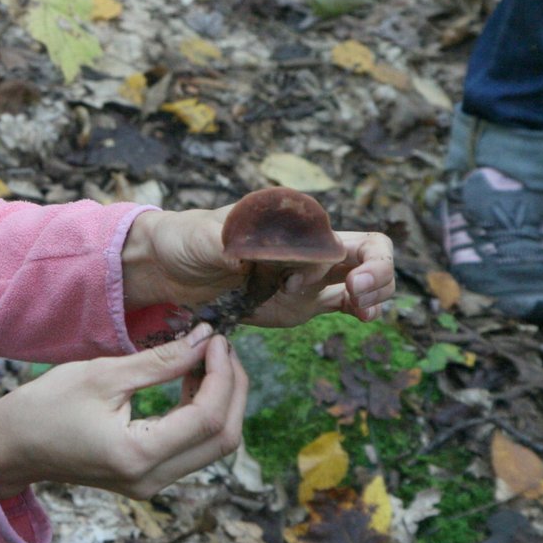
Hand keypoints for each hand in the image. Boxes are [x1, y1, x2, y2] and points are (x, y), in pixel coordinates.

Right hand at [0, 324, 246, 499]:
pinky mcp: (148, 477)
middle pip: (223, 439)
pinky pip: (193, 448)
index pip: (207, 418)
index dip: (221, 375)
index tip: (215, 339)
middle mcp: (152, 479)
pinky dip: (202, 414)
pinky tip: (190, 382)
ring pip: (214, 446)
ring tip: (206, 359)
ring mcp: (152, 484)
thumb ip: (160, 361)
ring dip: (220, 401)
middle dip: (233, 389)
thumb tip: (204, 341)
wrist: (12, 446)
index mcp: (138, 455)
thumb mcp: (102, 374)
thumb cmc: (46, 406)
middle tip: (220, 348)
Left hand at [121, 207, 396, 325]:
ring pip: (363, 279)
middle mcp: (306, 248)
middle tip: (357, 296)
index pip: (342, 235)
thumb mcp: (204, 237)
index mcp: (292, 224)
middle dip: (376, 274)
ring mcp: (306, 277)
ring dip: (374, 295)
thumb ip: (234, 241)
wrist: (167, 268)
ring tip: (364, 313)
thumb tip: (256, 251)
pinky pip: (342, 303)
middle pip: (369, 253)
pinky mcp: (299, 302)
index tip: (312, 281)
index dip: (343, 260)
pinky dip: (361, 309)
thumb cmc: (185, 238)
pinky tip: (365, 318)